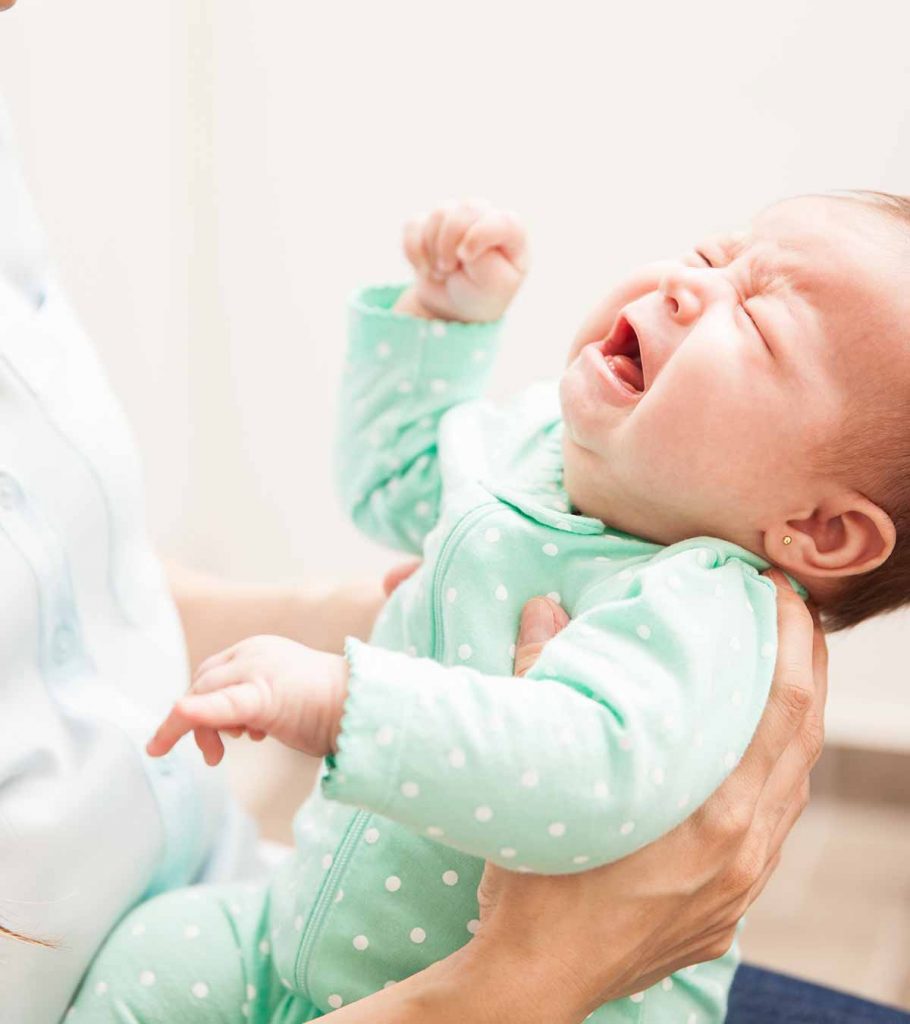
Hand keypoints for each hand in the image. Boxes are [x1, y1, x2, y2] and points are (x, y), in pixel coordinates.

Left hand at [146, 636, 348, 764]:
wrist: (364, 708)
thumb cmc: (330, 709)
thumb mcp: (281, 698)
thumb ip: (254, 703)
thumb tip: (231, 726)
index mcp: (258, 650)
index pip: (212, 673)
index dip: (201, 704)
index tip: (209, 737)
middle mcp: (253, 652)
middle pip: (202, 683)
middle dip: (195, 721)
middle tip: (211, 756)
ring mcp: (257, 668)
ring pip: (203, 693)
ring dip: (198, 728)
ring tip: (216, 756)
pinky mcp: (262, 694)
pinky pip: (219, 705)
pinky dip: (194, 714)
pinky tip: (175, 722)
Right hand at [395, 198, 527, 322]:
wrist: (453, 308)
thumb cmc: (481, 296)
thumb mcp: (494, 286)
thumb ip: (486, 260)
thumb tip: (463, 239)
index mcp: (511, 233)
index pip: (502, 220)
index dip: (478, 236)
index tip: (465, 258)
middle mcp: (486, 218)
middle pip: (467, 209)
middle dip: (451, 243)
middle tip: (449, 269)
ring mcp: (458, 218)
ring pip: (439, 213)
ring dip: (433, 249)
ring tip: (441, 273)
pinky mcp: (430, 224)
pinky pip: (413, 225)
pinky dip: (414, 251)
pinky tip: (424, 268)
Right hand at [460, 569, 826, 1018]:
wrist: (535, 983)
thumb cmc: (535, 884)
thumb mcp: (543, 776)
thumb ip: (544, 680)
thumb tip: (544, 607)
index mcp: (712, 814)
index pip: (782, 708)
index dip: (793, 643)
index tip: (785, 592)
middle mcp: (743, 851)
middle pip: (804, 741)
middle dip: (809, 668)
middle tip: (797, 612)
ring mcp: (742, 886)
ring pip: (794, 788)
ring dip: (798, 723)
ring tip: (786, 672)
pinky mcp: (729, 909)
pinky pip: (773, 828)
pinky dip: (776, 777)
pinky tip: (755, 758)